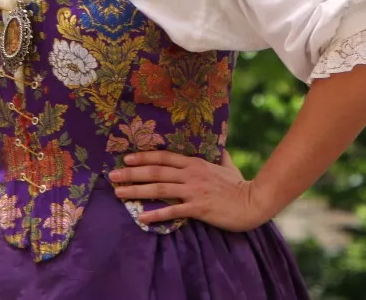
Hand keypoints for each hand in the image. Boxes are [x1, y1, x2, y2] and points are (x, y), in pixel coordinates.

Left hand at [110, 149, 273, 231]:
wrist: (252, 202)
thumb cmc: (239, 185)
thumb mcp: (228, 166)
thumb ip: (220, 156)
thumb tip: (219, 148)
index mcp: (196, 163)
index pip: (165, 157)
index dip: (144, 157)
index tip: (126, 157)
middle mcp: (191, 174)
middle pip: (156, 172)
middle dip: (132, 173)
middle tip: (112, 176)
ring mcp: (194, 190)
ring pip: (159, 189)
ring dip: (137, 190)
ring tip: (119, 193)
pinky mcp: (198, 207)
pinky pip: (173, 211)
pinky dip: (156, 213)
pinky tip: (141, 217)